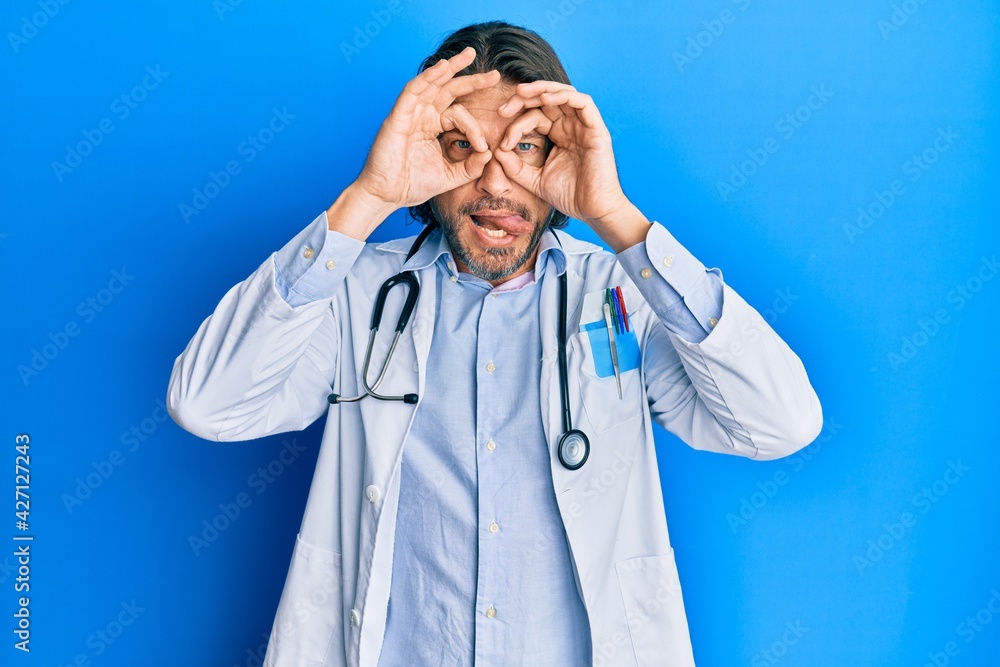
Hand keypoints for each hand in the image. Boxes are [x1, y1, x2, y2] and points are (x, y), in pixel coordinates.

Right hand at [355, 47, 498, 211]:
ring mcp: (410, 114)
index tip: (483, 146)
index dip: (474, 128)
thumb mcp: (450, 176)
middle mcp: (422, 116)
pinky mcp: (398, 117)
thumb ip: (471, 166)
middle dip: (471, 79)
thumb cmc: (412, 185)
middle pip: (448, 90)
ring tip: (468, 55)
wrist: (387, 196)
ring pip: (431, 84)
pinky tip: (442, 68)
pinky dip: (427, 78)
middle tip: (494, 74)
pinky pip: (413, 91)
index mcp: (433, 127)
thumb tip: (489, 152)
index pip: (459, 115)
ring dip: (450, 68)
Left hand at [493, 82, 649, 249]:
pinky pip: (583, 103)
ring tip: (521, 93)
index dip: (516, 122)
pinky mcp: (596, 129)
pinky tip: (545, 99)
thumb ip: (515, 167)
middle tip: (504, 108)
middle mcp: (571, 126)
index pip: (535, 116)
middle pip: (547, 99)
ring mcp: (584, 126)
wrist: (593, 211)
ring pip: (564, 94)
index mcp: (559, 135)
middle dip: (524, 98)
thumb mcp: (534, 180)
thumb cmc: (569, 197)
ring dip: (542, 89)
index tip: (503, 141)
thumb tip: (496, 151)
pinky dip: (563, 96)